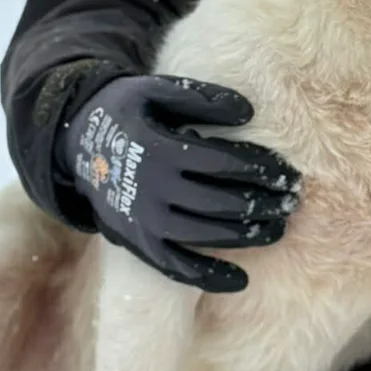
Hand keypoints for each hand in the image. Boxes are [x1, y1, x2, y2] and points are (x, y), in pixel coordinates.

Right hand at [59, 73, 300, 289]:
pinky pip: (175, 269)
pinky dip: (208, 277)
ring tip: (278, 229)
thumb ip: (199, 97)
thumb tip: (248, 111)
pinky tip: (240, 279)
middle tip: (292, 200)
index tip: (287, 172)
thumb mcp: (153, 91)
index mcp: (157, 148)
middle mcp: (151, 189)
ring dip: (246, 236)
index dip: (259, 168)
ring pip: (203, 236)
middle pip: (218, 202)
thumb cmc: (128, 112)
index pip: (221, 162)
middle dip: (262, 202)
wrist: (78, 146)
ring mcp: (144, 221)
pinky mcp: (138, 244)